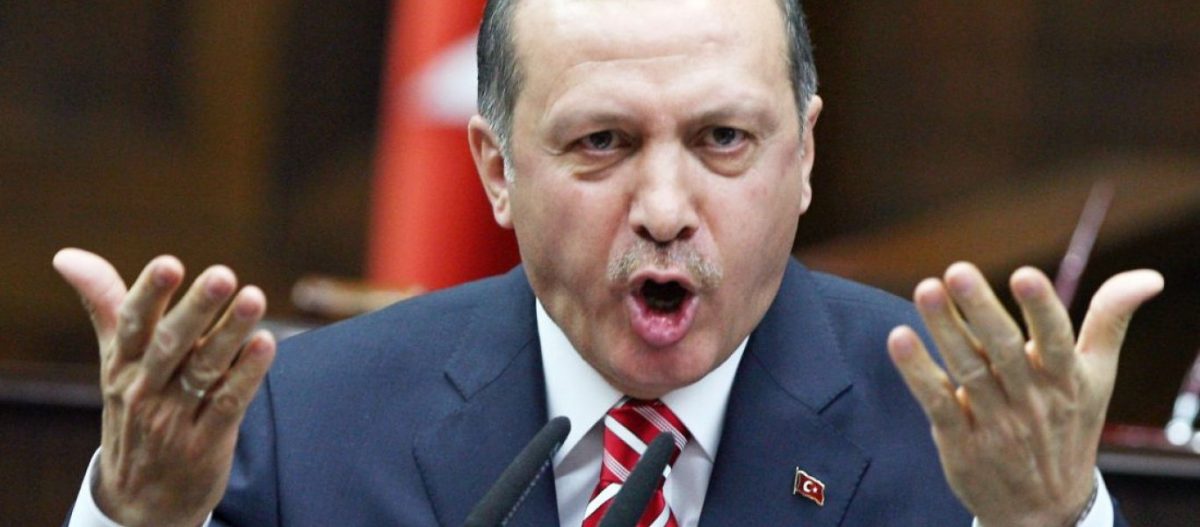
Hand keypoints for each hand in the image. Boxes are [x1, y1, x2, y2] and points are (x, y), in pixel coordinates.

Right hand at [54, 248, 275, 526]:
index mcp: (122, 365)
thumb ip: (106, 305)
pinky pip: (227, 402)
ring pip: (204, 370)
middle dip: (197, 308)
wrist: (140, 499)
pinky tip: (266, 344)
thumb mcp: (115, 361)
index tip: (169, 263)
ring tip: (254, 299)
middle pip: (170, 344)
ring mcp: (174, 418)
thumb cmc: (135, 410)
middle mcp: (144, 389)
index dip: (150, 293)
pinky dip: (247, 374)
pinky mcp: (206, 441)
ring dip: (230, 334)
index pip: (132, 324)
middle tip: (223, 274)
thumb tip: (69, 255)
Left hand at [887, 262, 1162, 526]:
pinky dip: (917, 372)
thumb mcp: (1097, 378)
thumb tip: (1150, 276)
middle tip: (957, 270)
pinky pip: (937, 402)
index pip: (1056, 341)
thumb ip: (1110, 321)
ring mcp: (993, 422)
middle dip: (982, 310)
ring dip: (944, 330)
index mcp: (1065, 381)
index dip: (1041, 308)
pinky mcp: (960, 439)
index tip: (1025, 273)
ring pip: (967, 370)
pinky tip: (899, 338)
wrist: (1044, 511)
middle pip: (1004, 350)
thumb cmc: (1070, 427)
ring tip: (926, 289)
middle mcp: (1030, 400)